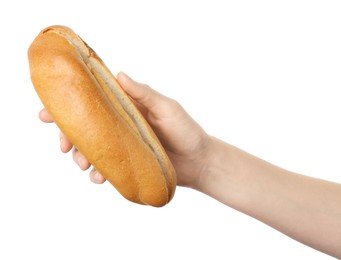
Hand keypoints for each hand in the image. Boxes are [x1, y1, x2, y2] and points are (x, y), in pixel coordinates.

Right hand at [39, 72, 210, 188]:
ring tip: (85, 165)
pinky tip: (99, 178)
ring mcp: (121, 147)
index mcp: (125, 107)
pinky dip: (97, 174)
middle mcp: (119, 126)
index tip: (48, 110)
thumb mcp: (167, 108)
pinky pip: (104, 169)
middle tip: (63, 145)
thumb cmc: (186, 130)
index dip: (69, 105)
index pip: (93, 102)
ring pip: (90, 150)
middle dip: (67, 136)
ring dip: (80, 157)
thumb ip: (144, 94)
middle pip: (84, 128)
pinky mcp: (125, 166)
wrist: (198, 161)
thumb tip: (119, 74)